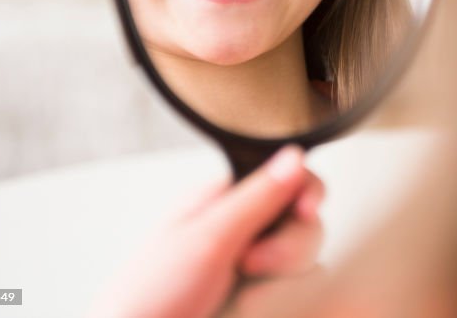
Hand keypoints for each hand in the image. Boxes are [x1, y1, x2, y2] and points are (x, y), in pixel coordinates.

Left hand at [88, 145, 324, 317]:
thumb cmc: (149, 298)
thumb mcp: (206, 241)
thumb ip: (257, 198)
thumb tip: (295, 154)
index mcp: (228, 202)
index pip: (291, 180)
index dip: (307, 193)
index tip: (306, 211)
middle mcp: (246, 232)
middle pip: (306, 226)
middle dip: (288, 250)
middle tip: (249, 266)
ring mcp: (254, 272)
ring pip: (307, 266)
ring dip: (281, 287)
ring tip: (242, 304)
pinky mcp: (260, 301)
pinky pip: (299, 297)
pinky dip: (283, 305)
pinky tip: (247, 311)